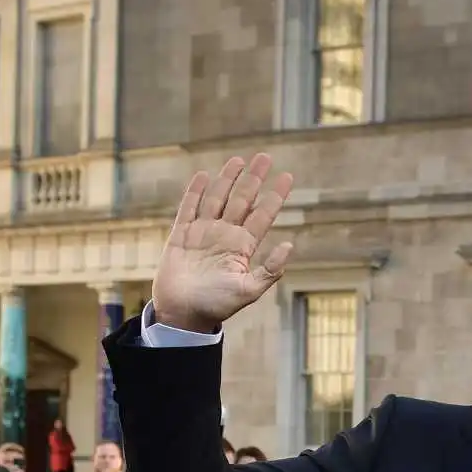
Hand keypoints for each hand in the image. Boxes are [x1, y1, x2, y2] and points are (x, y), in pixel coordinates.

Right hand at [153, 154, 296, 331]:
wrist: (183, 315)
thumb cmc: (217, 306)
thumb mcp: (248, 290)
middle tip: (265, 156)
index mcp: (243, 247)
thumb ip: (269, 270)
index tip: (287, 176)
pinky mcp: (181, 235)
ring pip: (217, 198)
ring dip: (227, 179)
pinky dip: (194, 192)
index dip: (274, 196)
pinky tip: (203, 175)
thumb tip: (290, 245)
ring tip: (238, 160)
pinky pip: (188, 208)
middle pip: (242, 200)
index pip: (262, 215)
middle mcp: (225, 235)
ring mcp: (202, 233)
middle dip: (253, 178)